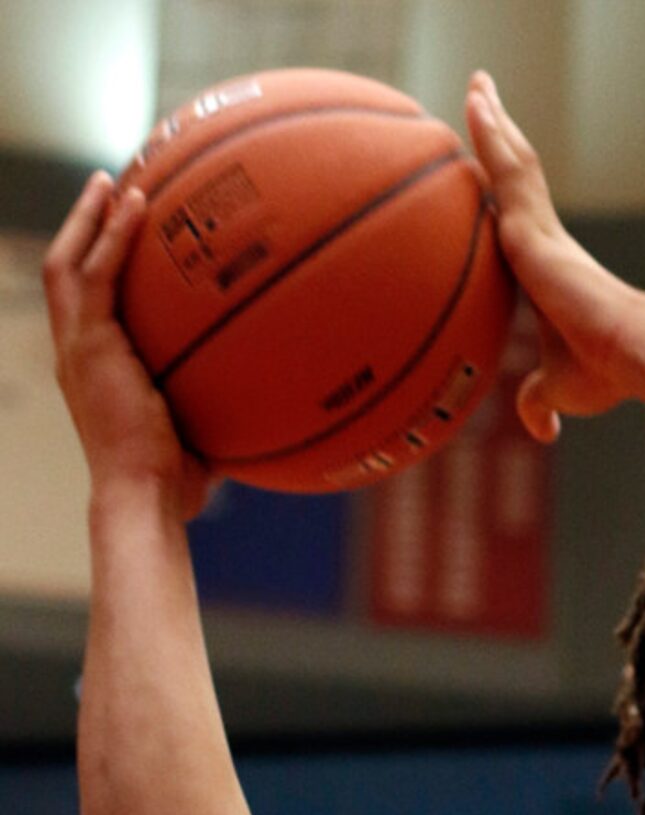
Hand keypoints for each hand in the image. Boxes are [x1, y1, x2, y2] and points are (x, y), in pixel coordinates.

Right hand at [42, 172, 212, 516]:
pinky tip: (137, 206)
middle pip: (67, 269)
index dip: (97, 265)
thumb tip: (270, 413)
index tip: (121, 237)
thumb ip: (222, 416)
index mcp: (92, 370)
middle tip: (109, 187)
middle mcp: (75, 352)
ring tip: (115, 180)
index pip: (87, 303)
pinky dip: (114, 238)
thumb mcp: (199, 439)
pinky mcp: (89, 347)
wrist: (145, 497)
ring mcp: (77, 347)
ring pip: (70, 261)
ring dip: (91, 217)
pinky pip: (98, 276)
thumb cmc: (174, 486)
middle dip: (85, 225)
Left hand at [464, 71, 644, 441]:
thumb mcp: (558, 389)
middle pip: (517, 176)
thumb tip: (541, 431)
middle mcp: (546, 241)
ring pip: (513, 162)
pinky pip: (507, 169)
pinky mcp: (536, 228)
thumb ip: (540, 402)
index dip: (506, 190)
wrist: (634, 354)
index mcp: (548, 270)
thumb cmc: (604, 373)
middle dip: (501, 138)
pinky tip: (475, 103)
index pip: (520, 218)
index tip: (494, 167)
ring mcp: (541, 230)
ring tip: (478, 84)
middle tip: (485, 100)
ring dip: (494, 121)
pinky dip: (490, 134)